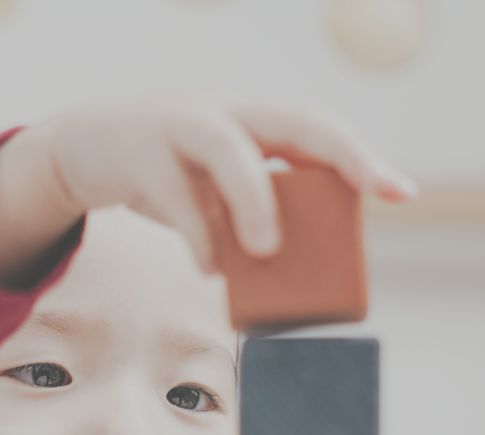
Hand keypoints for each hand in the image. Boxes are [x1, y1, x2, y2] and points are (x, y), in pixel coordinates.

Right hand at [0, 99, 414, 283]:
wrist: (83, 149)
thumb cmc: (165, 175)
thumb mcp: (212, 189)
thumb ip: (248, 216)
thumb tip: (287, 271)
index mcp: (252, 120)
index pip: (318, 129)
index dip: (361, 157)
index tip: (401, 193)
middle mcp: (225, 113)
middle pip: (293, 121)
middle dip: (341, 154)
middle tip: (370, 195)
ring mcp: (178, 126)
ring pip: (227, 149)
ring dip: (254, 198)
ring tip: (267, 251)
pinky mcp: (138, 154)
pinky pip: (174, 196)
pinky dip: (197, 235)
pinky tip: (210, 269)